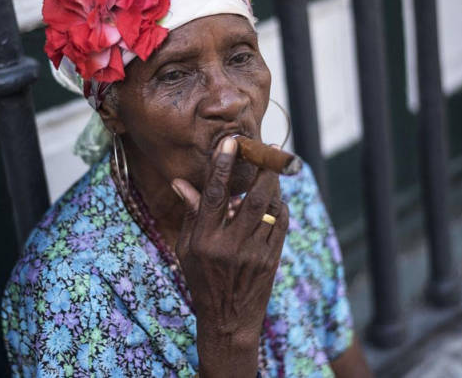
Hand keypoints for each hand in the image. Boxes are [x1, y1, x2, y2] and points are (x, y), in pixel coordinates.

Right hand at [171, 137, 289, 377]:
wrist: (229, 320)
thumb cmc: (202, 281)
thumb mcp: (187, 249)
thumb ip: (191, 214)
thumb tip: (180, 182)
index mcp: (205, 240)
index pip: (215, 194)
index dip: (222, 165)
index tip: (230, 142)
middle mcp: (230, 245)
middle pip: (252, 197)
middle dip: (262, 168)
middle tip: (268, 148)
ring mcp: (254, 253)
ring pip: (271, 208)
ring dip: (274, 183)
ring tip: (274, 166)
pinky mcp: (272, 259)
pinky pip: (281, 223)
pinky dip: (280, 206)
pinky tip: (276, 197)